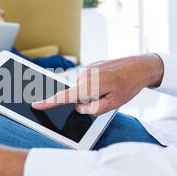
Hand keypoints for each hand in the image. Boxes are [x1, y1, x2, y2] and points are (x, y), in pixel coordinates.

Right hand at [32, 54, 163, 115]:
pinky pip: (88, 82)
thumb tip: (79, 107)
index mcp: (88, 86)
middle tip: (109, 96)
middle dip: (89, 101)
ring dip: (94, 93)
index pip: (64, 97)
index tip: (36, 105)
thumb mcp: (113, 105)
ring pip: (84, 90)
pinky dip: (96, 85)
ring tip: (111, 88)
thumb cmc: (128, 86)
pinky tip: (110, 82)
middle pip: (77, 97)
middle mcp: (85, 75)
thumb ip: (92, 110)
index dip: (49, 102)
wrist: (140, 67)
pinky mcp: (92, 66)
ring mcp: (88, 69)